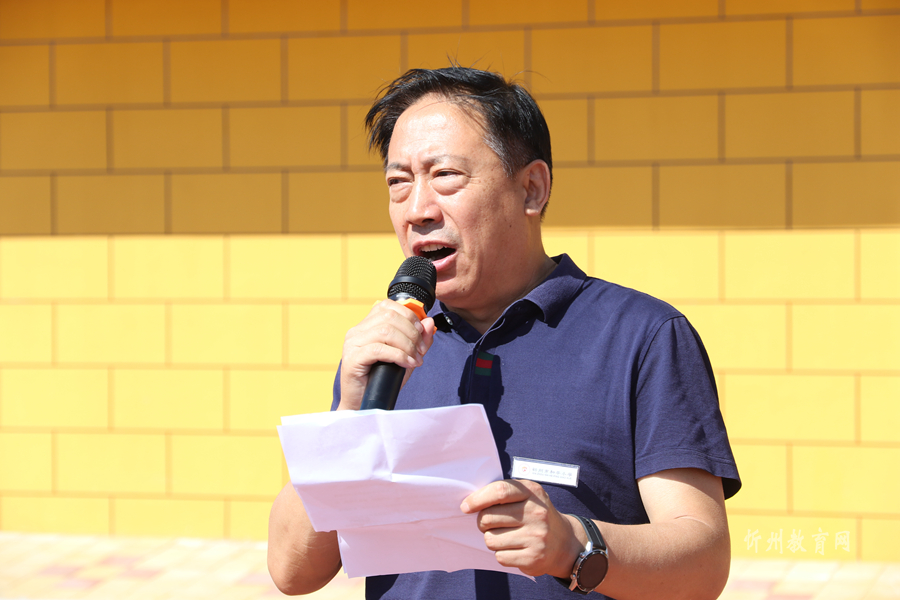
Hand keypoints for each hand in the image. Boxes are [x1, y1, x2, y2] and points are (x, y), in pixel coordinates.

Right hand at [338, 299, 435, 409]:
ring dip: (407, 345)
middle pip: (389, 317)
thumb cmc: (382, 380)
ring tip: (415, 359)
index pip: (388, 306)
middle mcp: (357, 331)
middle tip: (421, 350)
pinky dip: (399, 356)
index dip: (409, 316)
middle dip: (412, 333)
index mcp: (366, 326)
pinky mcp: (352, 359)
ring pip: (385, 332)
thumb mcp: (406, 357)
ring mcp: (352, 344)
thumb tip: (429, 322)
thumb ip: (418, 340)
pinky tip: (408, 364)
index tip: (421, 334)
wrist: (363, 404)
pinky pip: (379, 349)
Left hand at [460, 479, 584, 577]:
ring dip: (492, 539)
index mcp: (532, 492)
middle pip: (488, 517)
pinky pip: (500, 556)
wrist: (564, 542)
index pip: (499, 491)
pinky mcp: (533, 557)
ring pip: (491, 539)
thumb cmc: (535, 515)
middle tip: (492, 523)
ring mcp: (536, 536)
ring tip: (506, 536)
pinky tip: (515, 548)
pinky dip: (502, 554)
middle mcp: (536, 513)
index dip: (477, 499)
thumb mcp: (526, 495)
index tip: (465, 506)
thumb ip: (502, 494)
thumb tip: (468, 504)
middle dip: (483, 522)